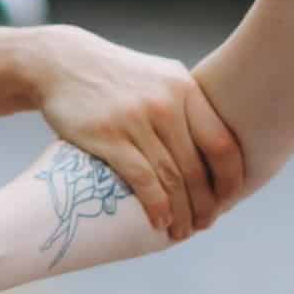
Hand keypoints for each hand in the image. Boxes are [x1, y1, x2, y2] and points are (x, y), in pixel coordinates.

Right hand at [25, 27, 244, 242]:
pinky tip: (160, 221)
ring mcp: (136, 119)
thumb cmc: (116, 75)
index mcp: (184, 89)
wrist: (62, 62)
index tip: (229, 200)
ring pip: (172, 178)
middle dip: (206, 204)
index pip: (222, 142)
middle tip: (206, 223)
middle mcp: (166, 103)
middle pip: (197, 167)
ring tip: (183, 231)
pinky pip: (142, 179)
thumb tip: (217, 144)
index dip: (231, 178)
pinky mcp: (108, 136)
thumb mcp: (160, 76)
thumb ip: (187, 105)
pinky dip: (155, 206)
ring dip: (181, 212)